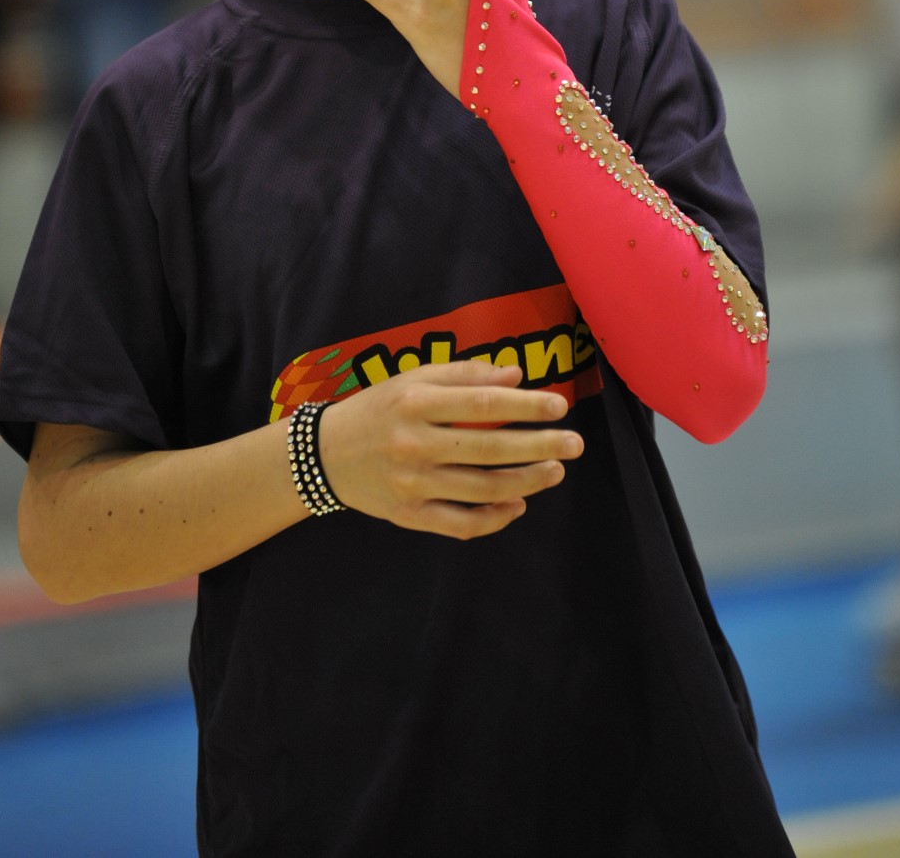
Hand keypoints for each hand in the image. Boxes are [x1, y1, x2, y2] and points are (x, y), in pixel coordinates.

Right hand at [317, 360, 583, 540]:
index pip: (483, 404)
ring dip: (526, 482)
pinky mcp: (408, 515)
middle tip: (575, 444)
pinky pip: (460, 523)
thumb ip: (464, 375)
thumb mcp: (413, 379)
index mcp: (416, 402)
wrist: (324, 454)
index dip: (526, 406)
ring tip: (555, 471)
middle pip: (490, 448)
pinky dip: (494, 518)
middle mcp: (414, 443)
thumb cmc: (377, 408)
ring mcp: (411, 484)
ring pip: (481, 489)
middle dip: (539, 446)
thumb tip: (515, 375)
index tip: (559, 406)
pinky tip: (517, 506)